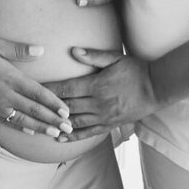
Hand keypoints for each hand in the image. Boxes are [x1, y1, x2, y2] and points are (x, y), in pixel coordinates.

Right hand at [0, 37, 71, 137]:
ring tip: (54, 134)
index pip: (37, 93)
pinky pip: (6, 122)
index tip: (66, 111)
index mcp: (9, 77)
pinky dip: (20, 128)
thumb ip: (19, 50)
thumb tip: (41, 51)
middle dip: (52, 120)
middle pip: (33, 110)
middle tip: (68, 128)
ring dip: (40, 127)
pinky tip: (30, 131)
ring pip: (22, 120)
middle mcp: (4, 94)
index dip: (53, 103)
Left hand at [44, 47, 159, 140]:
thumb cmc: (135, 70)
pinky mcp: (109, 125)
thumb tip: (73, 51)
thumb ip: (93, 56)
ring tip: (41, 125)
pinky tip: (61, 138)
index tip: (35, 89)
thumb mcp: (115, 58)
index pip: (67, 89)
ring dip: (57, 125)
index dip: (49, 90)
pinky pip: (88, 133)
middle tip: (31, 109)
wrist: (156, 88)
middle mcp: (98, 103)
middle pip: (67, 107)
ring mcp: (104, 116)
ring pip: (75, 123)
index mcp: (97, 85)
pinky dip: (73, 136)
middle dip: (49, 108)